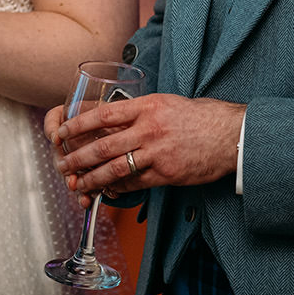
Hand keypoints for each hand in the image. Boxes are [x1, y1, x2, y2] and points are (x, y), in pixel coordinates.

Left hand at [53, 94, 243, 197]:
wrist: (232, 135)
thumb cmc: (202, 118)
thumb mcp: (168, 103)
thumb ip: (141, 112)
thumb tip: (114, 121)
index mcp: (148, 106)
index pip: (102, 114)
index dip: (77, 125)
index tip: (62, 132)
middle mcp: (149, 129)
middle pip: (103, 145)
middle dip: (77, 157)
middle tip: (62, 164)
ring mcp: (157, 153)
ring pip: (114, 168)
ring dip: (92, 178)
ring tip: (77, 183)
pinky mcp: (166, 174)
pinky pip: (135, 183)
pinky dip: (118, 188)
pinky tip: (107, 190)